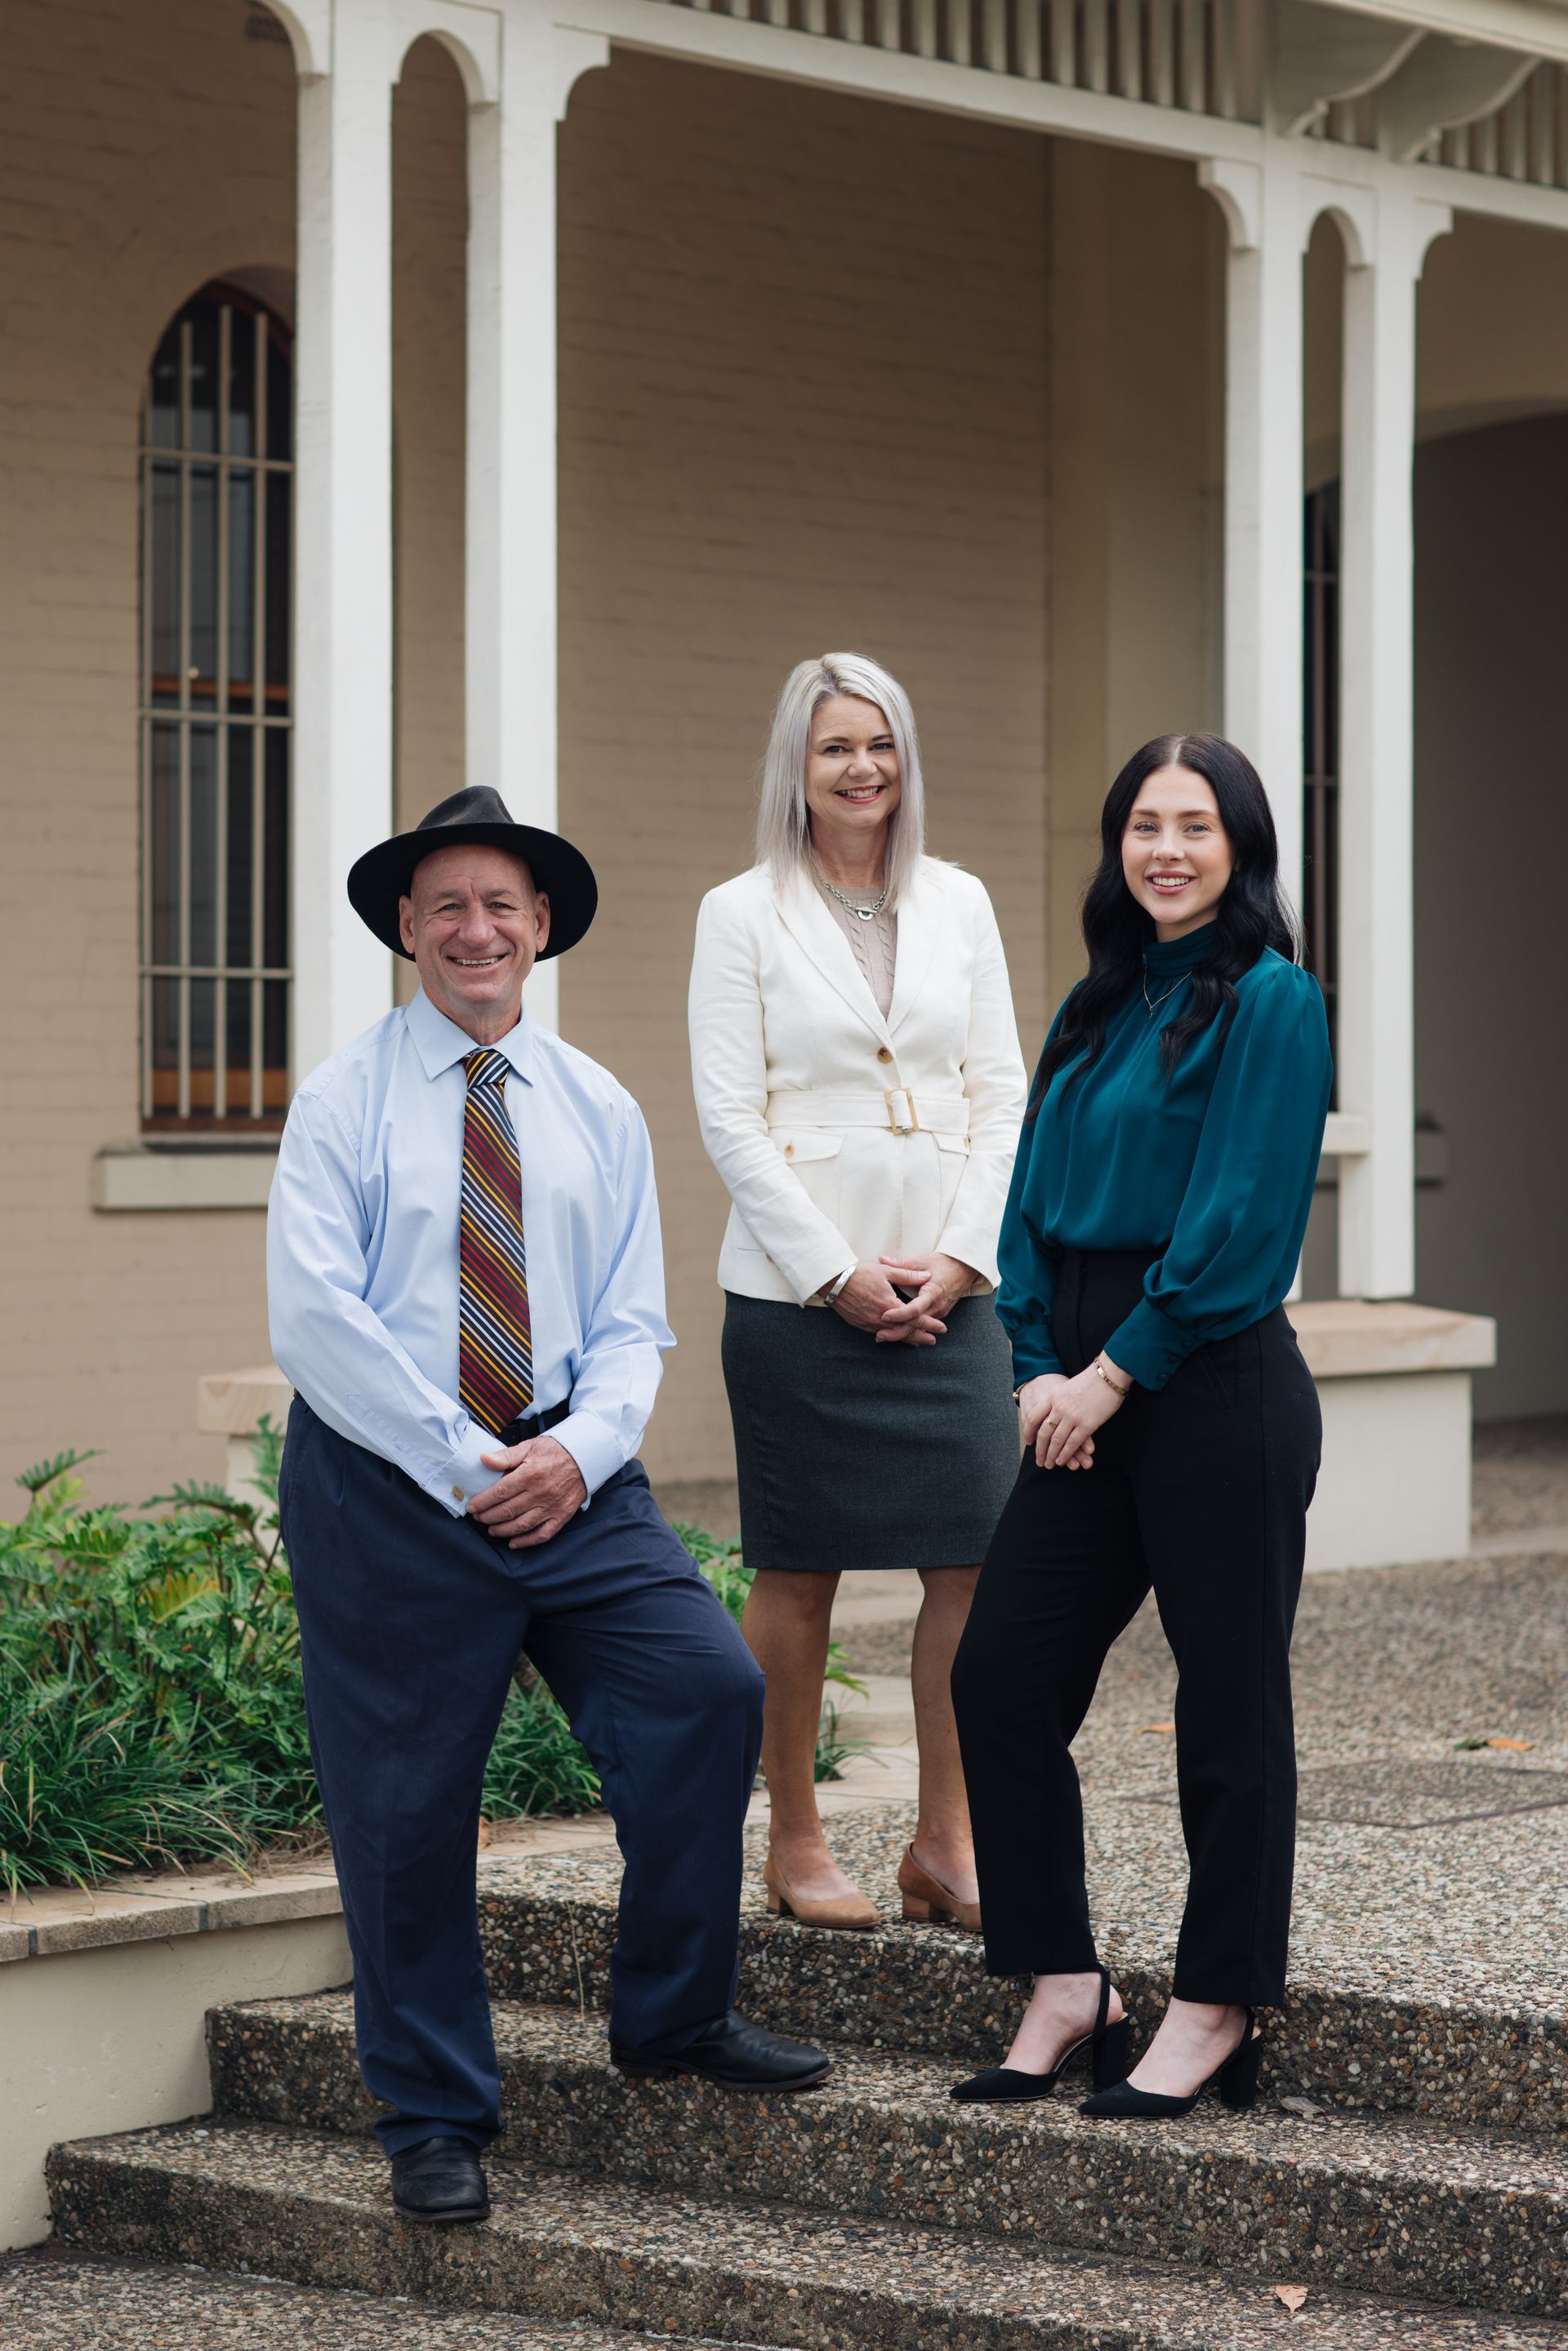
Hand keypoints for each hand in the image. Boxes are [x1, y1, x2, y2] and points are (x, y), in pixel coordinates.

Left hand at [468, 1435, 586, 1548]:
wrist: (585, 1458)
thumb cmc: (554, 1451)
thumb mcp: (529, 1447)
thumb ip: (506, 1456)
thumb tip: (484, 1459)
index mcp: (530, 1473)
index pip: (500, 1492)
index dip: (483, 1502)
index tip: (472, 1507)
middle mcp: (541, 1492)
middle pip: (508, 1510)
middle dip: (488, 1517)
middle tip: (478, 1518)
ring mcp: (552, 1506)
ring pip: (522, 1525)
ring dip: (502, 1530)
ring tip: (491, 1529)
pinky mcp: (561, 1516)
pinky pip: (542, 1534)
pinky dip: (526, 1541)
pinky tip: (513, 1542)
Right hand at [821, 1263, 945, 1346]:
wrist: (834, 1281)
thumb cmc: (860, 1274)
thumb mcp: (886, 1271)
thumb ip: (908, 1275)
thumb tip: (927, 1275)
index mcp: (889, 1305)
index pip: (914, 1318)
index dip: (929, 1324)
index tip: (941, 1328)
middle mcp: (880, 1318)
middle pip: (905, 1332)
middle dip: (921, 1337)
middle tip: (933, 1341)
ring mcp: (869, 1323)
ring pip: (892, 1336)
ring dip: (907, 1340)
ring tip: (918, 1343)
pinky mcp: (860, 1324)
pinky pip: (879, 1334)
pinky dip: (891, 1337)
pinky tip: (895, 1337)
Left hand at [875, 1253, 975, 1346]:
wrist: (964, 1268)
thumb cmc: (944, 1263)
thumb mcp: (922, 1261)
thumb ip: (901, 1263)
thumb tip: (882, 1259)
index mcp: (933, 1293)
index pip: (916, 1309)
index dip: (900, 1314)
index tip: (885, 1315)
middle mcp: (937, 1306)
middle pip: (916, 1324)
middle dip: (898, 1332)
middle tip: (879, 1336)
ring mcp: (940, 1312)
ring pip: (920, 1328)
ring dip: (902, 1333)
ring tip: (883, 1336)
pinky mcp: (939, 1314)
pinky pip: (924, 1325)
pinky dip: (911, 1330)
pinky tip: (897, 1334)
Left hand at [1026, 1356, 1129, 1471]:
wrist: (1108, 1374)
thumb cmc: (1091, 1380)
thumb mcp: (1067, 1387)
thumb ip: (1059, 1400)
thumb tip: (1054, 1412)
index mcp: (1052, 1397)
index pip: (1033, 1418)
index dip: (1029, 1432)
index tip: (1029, 1441)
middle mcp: (1058, 1408)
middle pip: (1043, 1433)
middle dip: (1040, 1449)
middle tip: (1039, 1460)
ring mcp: (1071, 1417)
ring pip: (1056, 1441)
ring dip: (1051, 1455)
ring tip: (1049, 1464)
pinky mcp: (1086, 1425)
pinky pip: (1071, 1444)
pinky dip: (1065, 1454)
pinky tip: (1062, 1461)